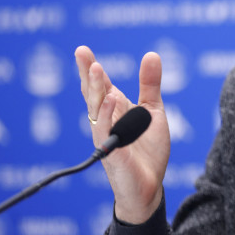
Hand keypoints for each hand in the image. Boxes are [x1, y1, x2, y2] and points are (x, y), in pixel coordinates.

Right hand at [75, 46, 170, 223]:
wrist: (150, 185)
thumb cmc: (147, 150)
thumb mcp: (152, 111)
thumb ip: (149, 84)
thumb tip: (151, 54)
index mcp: (115, 109)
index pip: (101, 85)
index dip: (91, 68)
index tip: (82, 49)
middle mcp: (107, 121)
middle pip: (94, 94)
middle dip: (88, 74)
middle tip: (82, 53)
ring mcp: (107, 136)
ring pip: (97, 110)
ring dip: (96, 90)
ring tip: (96, 69)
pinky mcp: (113, 152)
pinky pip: (107, 132)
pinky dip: (107, 115)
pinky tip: (110, 100)